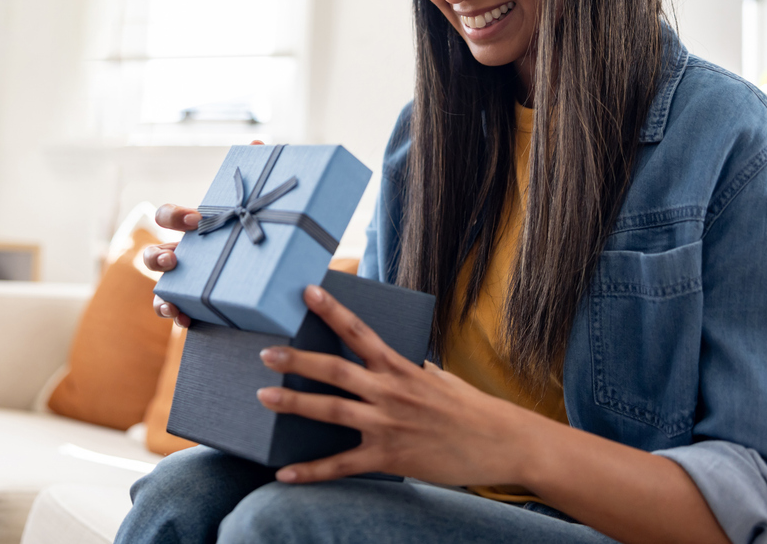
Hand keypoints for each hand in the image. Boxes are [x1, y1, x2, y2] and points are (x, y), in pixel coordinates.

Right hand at [145, 140, 264, 327]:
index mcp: (195, 228)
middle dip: (157, 256)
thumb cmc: (258, 230)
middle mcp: (183, 255)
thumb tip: (255, 143)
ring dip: (159, 293)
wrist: (273, 270)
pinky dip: (176, 314)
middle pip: (153, 254)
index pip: (169, 216)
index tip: (196, 219)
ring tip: (171, 301)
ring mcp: (186, 281)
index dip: (174, 216)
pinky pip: (175, 311)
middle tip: (175, 258)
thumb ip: (256, 174)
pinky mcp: (196, 304)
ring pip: (158, 288)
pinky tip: (185, 318)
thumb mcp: (260, 206)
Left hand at [255, 287, 733, 543]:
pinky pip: (342, 464)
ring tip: (263, 397)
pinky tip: (284, 473)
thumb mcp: (437, 376)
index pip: (359, 331)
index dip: (331, 311)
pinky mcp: (390, 457)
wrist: (503, 443)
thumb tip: (382, 360)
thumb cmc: (469, 408)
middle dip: (297, 360)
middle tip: (266, 352)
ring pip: (331, 410)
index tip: (306, 292)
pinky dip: (311, 471)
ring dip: (294, 404)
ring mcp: (388, 424)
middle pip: (334, 370)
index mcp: (401, 367)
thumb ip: (405, 368)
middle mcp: (390, 391)